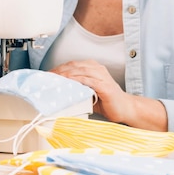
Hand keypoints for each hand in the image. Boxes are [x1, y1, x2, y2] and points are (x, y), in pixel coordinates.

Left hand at [49, 59, 166, 130]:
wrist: (126, 109)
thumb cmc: (107, 101)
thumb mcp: (88, 92)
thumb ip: (77, 88)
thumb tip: (59, 90)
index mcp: (92, 68)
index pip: (71, 65)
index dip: (58, 68)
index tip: (47, 74)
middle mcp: (97, 69)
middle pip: (73, 66)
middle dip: (58, 71)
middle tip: (47, 77)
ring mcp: (101, 76)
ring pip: (79, 71)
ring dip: (65, 74)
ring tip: (54, 79)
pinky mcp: (104, 85)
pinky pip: (88, 80)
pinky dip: (77, 80)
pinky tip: (69, 83)